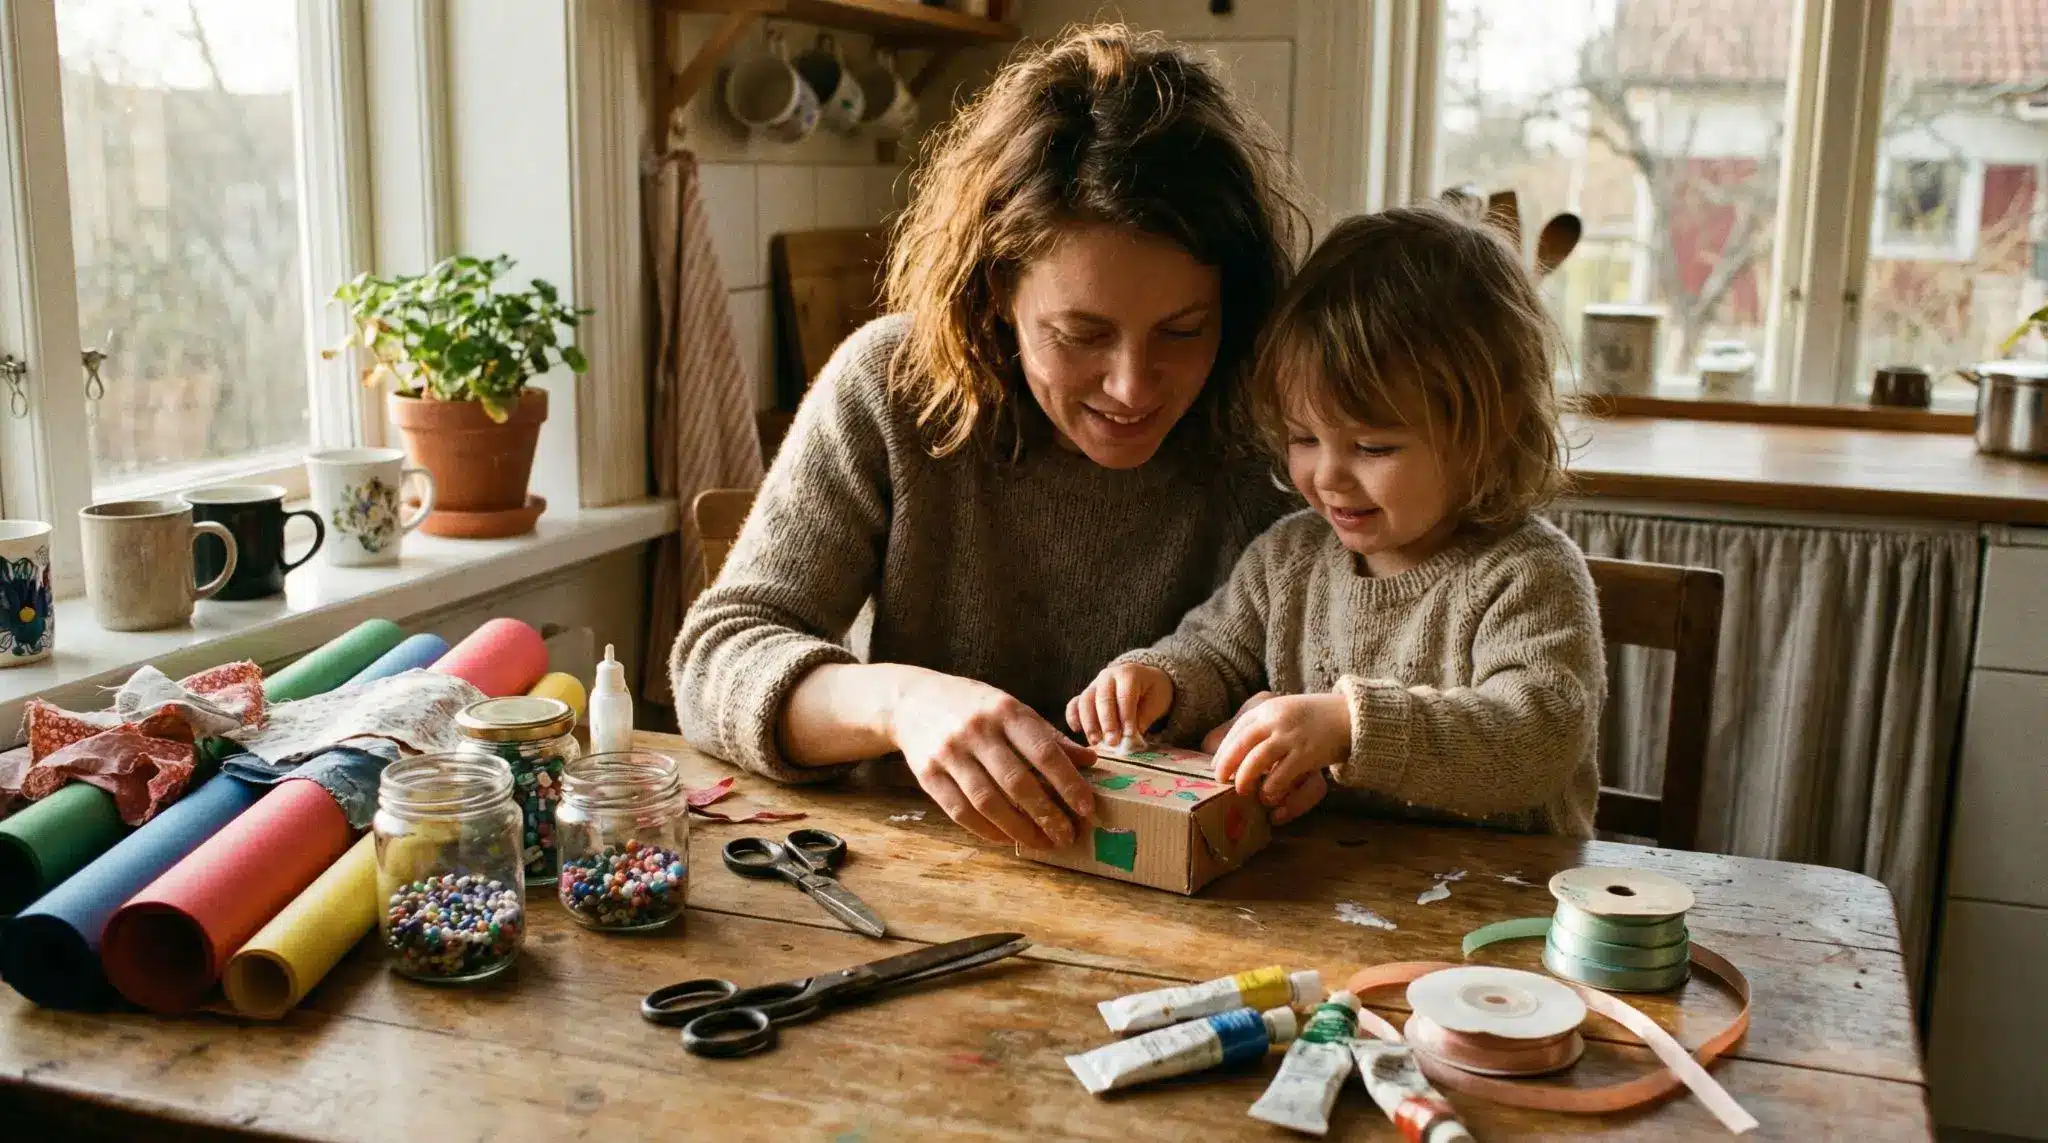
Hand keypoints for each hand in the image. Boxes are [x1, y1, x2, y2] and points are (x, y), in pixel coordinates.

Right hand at [888, 668, 1095, 848]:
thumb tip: (1089, 760)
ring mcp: (949, 753)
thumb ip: (1048, 735)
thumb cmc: (973, 705)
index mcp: (1005, 710)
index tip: (1086, 808)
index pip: (1044, 752)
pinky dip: (987, 830)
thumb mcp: (1011, 707)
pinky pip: (961, 811)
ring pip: (988, 802)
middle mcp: (977, 731)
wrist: (911, 701)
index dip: (1068, 783)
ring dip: (1019, 829)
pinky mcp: (927, 775)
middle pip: (1017, 782)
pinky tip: (1007, 838)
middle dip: (1047, 814)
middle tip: (1067, 835)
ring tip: (1042, 842)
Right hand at [1065, 663, 1173, 748]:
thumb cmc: (1151, 692)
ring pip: (1085, 700)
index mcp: (1128, 673)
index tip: (1129, 734)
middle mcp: (1108, 676)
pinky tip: (1076, 730)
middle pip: (1103, 698)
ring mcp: (1094, 685)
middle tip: (1112, 742)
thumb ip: (1143, 718)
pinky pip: (1074, 704)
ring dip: (1089, 722)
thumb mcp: (1156, 701)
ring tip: (1095, 741)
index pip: (1125, 695)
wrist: (1144, 681)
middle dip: (1107, 722)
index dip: (1126, 715)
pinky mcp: (1085, 695)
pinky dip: (1072, 717)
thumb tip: (1130, 738)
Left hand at [1211, 693, 1349, 822]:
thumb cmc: (1311, 718)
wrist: (1349, 716)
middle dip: (1227, 764)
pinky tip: (1269, 796)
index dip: (1223, 750)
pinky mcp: (1306, 753)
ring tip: (1243, 791)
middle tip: (1220, 781)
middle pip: (1242, 744)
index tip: (1215, 766)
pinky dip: (1271, 787)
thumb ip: (1259, 725)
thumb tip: (1219, 743)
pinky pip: (1281, 774)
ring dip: (1246, 778)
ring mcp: (1291, 736)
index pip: (1237, 730)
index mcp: (1267, 709)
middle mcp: (1276, 720)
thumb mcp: (1282, 712)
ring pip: (1257, 760)